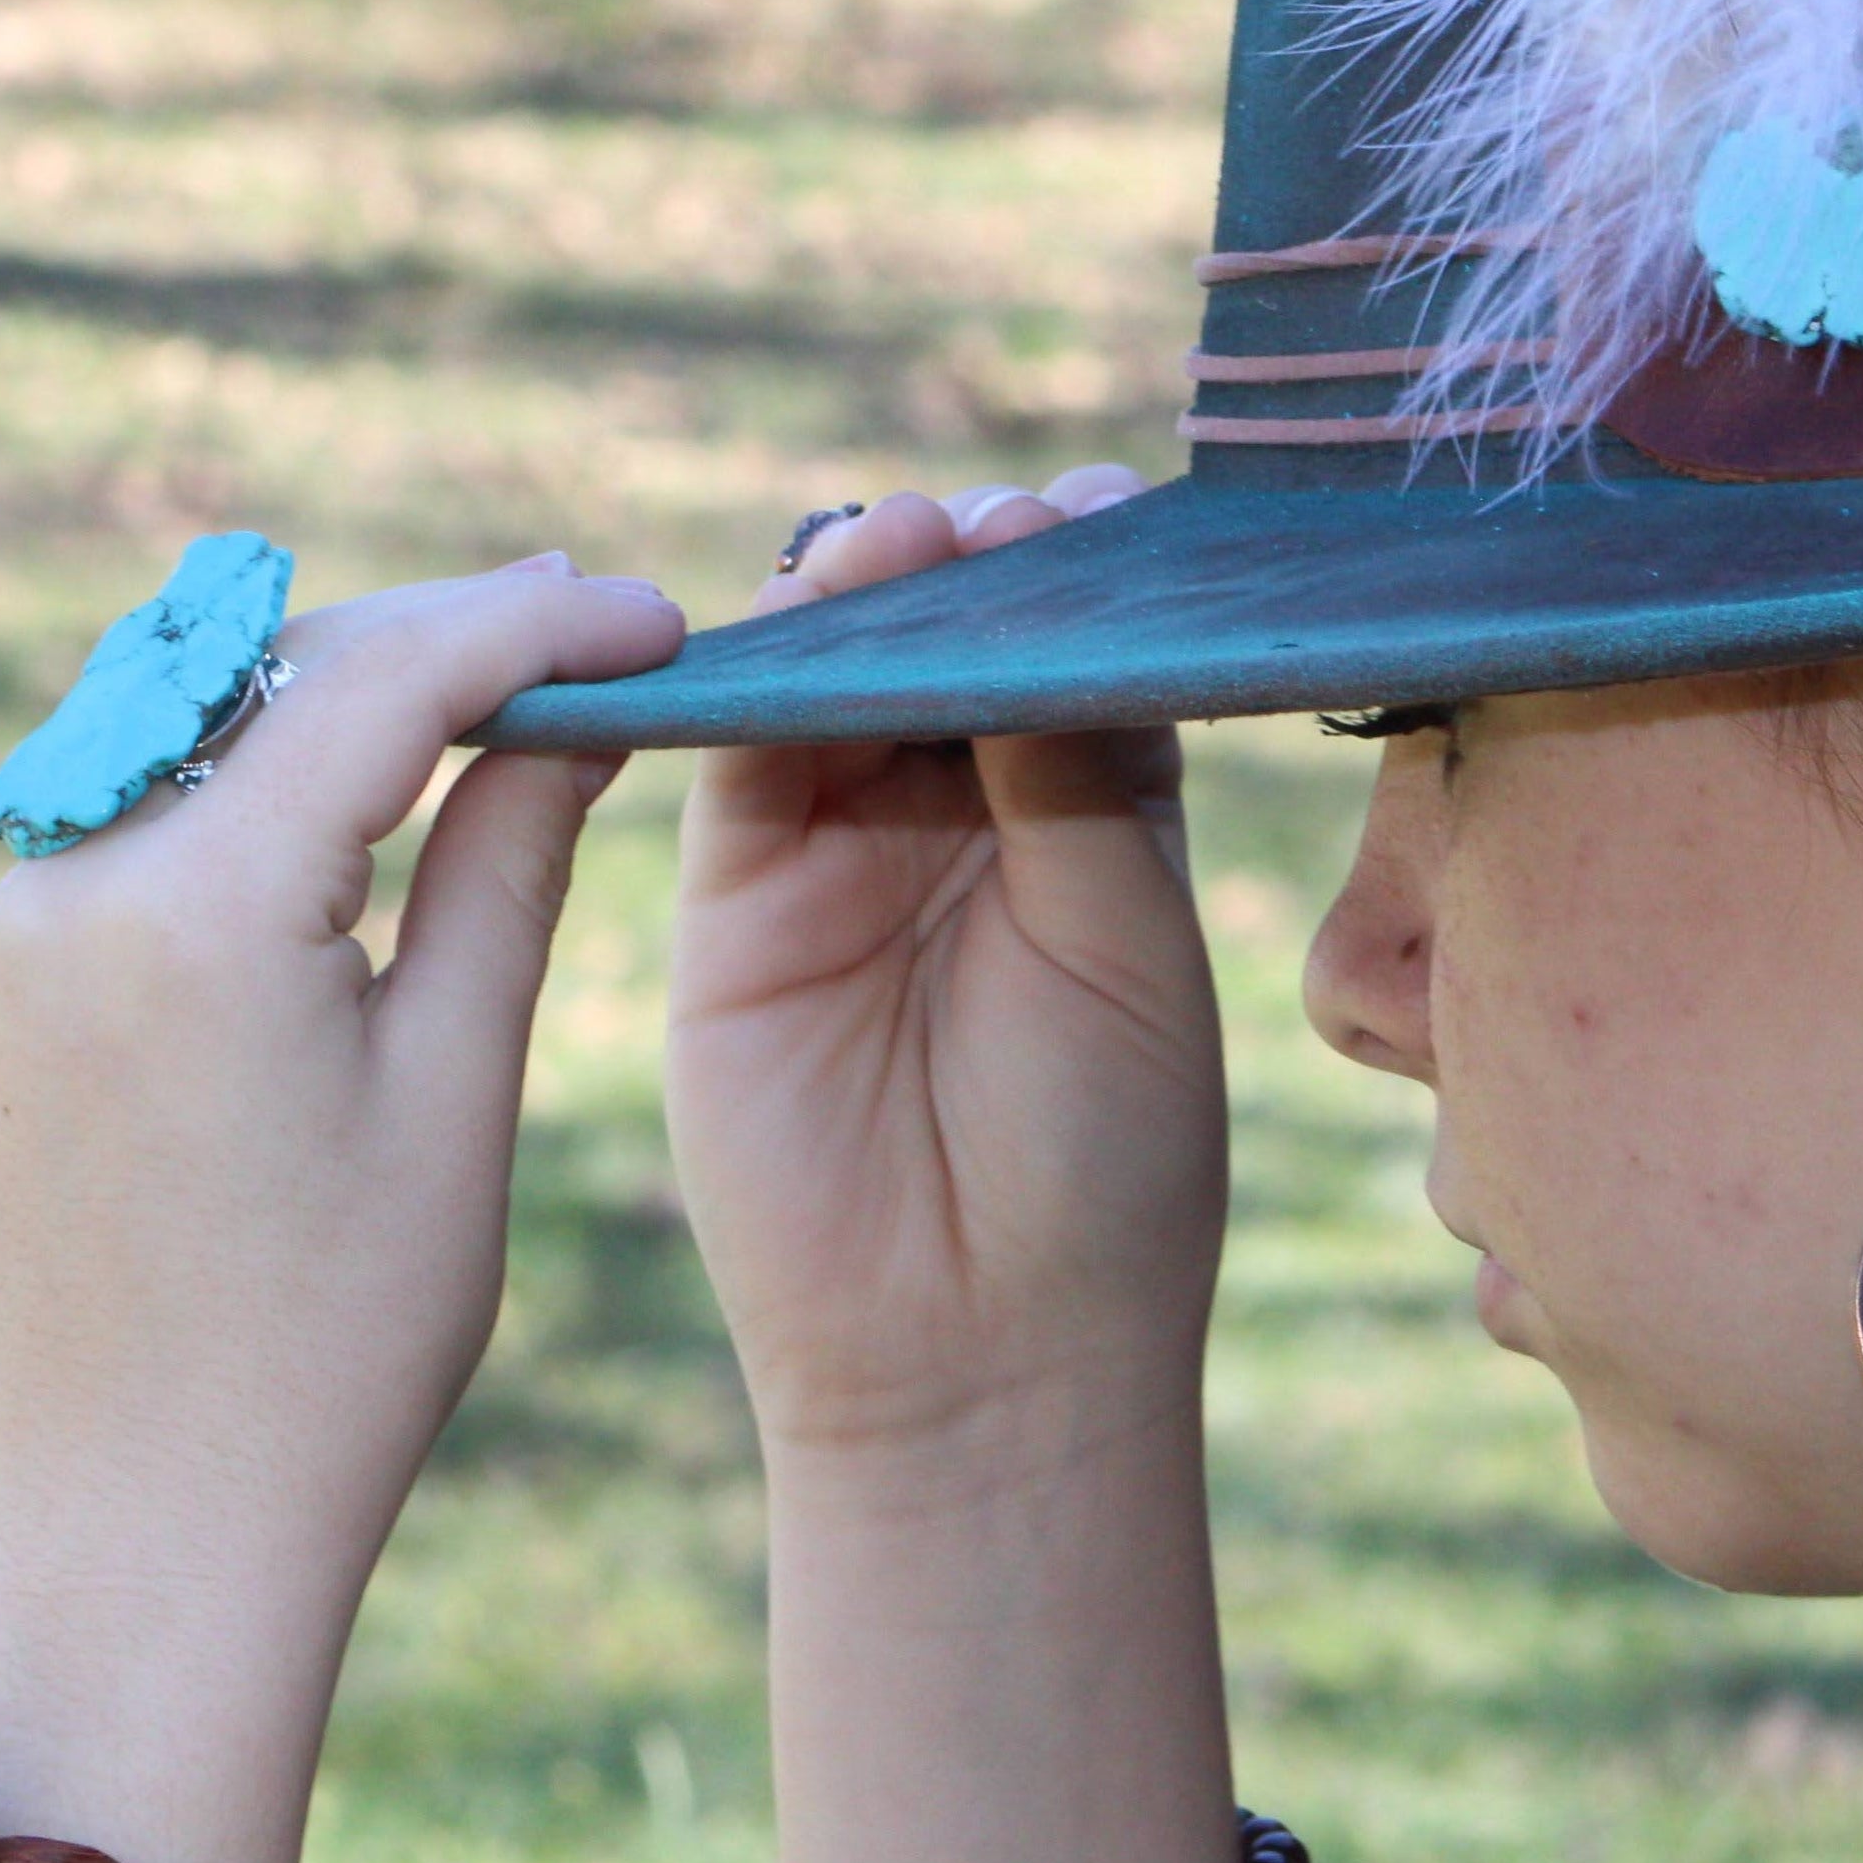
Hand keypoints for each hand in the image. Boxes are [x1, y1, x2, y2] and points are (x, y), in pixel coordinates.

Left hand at [0, 555, 683, 1854]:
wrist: (147, 1536)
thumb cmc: (336, 1342)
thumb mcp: (457, 1082)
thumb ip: (510, 862)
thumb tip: (574, 711)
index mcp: (192, 907)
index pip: (392, 680)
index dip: (544, 624)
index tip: (666, 612)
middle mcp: (72, 885)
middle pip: (287, 669)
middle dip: (451, 632)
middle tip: (608, 628)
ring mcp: (22, 930)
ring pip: (213, 720)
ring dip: (360, 685)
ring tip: (517, 685)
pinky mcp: (15, 980)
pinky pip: (157, 804)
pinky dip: (279, 767)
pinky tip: (384, 781)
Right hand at [664, 476, 1224, 1473]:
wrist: (975, 1350)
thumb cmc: (1101, 1160)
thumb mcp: (1123, 949)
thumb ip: (1074, 783)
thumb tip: (1030, 617)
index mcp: (1098, 812)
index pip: (1087, 650)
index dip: (1090, 578)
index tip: (1109, 513)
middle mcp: (972, 809)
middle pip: (962, 638)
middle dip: (976, 565)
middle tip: (999, 521)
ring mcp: (851, 844)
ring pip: (849, 673)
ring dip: (870, 593)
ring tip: (901, 542)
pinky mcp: (742, 895)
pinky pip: (739, 753)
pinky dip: (761, 673)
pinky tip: (803, 610)